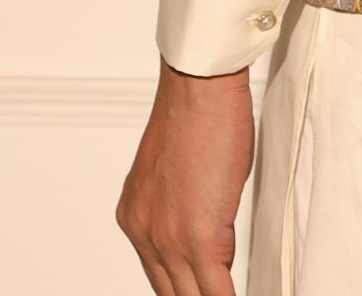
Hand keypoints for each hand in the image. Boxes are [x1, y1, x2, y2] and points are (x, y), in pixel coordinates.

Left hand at [117, 56, 253, 293]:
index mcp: (135, 215)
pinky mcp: (199, 238)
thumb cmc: (197, 112)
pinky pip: (215, 292)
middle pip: (171, 293)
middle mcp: (144, 233)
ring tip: (226, 293)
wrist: (198, 86)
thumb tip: (207, 223)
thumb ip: (183, 206)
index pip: (158, 274)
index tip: (201, 288)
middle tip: (214, 291)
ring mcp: (168, 240)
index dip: (184, 288)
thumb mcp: (177, 170)